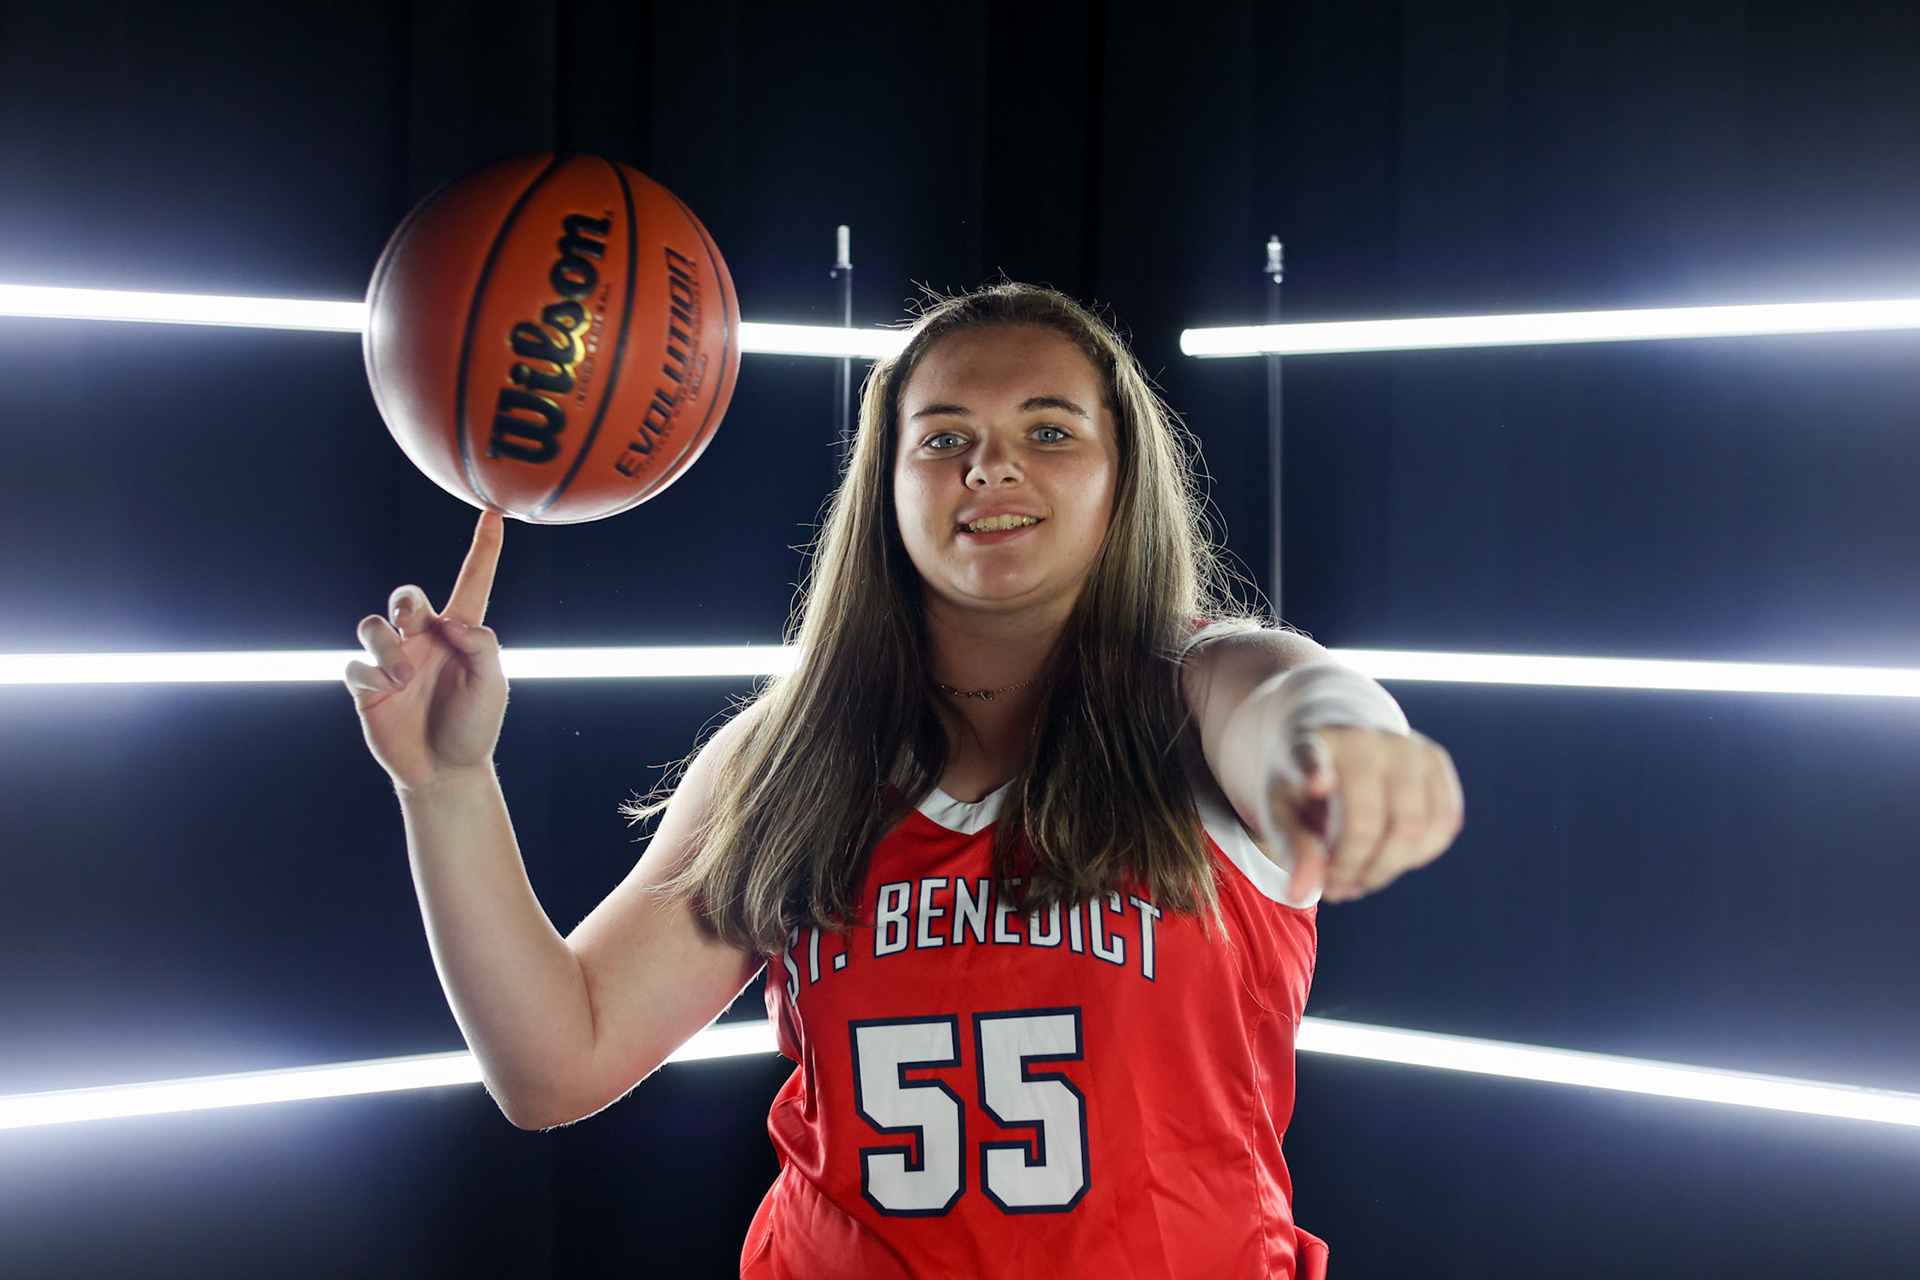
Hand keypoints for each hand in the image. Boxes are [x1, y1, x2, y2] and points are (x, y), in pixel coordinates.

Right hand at [344, 511, 507, 790]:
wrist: (444, 771)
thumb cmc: (474, 726)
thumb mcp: (492, 685)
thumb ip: (481, 645)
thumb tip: (450, 620)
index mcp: (460, 634)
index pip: (472, 582)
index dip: (483, 549)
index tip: (495, 513)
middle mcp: (424, 640)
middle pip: (405, 598)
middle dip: (405, 600)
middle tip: (413, 618)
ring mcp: (392, 661)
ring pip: (372, 627)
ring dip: (386, 647)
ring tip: (403, 678)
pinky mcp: (368, 686)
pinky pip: (355, 665)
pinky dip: (370, 673)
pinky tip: (388, 691)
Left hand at [1262, 725, 1462, 905]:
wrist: (1340, 749)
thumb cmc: (1304, 790)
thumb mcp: (1283, 816)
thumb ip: (1294, 850)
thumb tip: (1300, 894)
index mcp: (1309, 744)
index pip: (1310, 756)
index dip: (1314, 770)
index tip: (1316, 784)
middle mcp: (1361, 738)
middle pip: (1369, 823)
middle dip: (1354, 869)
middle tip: (1337, 889)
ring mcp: (1404, 745)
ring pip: (1415, 827)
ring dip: (1388, 868)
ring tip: (1360, 879)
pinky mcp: (1435, 758)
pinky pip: (1444, 821)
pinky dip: (1420, 854)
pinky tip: (1393, 857)